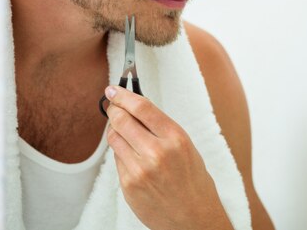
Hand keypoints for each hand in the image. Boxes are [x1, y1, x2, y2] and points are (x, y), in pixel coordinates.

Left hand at [104, 85, 233, 229]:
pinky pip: (117, 159)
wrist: (194, 218)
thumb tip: (137, 109)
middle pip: (122, 119)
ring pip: (114, 138)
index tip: (114, 90)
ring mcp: (140, 170)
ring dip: (115, 130)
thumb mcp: (186, 147)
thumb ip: (162, 129)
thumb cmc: (193, 182)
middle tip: (112, 105)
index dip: (123, 95)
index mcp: (176, 138)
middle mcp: (157, 152)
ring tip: (123, 130)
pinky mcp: (128, 185)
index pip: (142, 107)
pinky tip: (132, 156)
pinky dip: (121, 153)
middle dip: (114, 109)